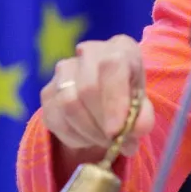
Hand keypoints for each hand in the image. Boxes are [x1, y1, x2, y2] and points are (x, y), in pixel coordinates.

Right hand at [40, 36, 154, 159]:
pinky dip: (73, 137)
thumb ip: (143, 117)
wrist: (106, 95)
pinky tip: (87, 138)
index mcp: (120, 49)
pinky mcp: (48, 91)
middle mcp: (90, 52)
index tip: (116, 131)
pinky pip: (55, 119)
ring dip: (87, 132)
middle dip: (101, 124)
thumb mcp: (142, 105)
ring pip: (68, 104)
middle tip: (114, 143)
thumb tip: (137, 129)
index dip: (113, 101)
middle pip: (88, 89)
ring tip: (104, 142)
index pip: (111, 67)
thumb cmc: (128, 96)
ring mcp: (64, 70)